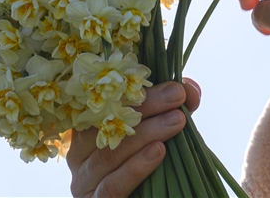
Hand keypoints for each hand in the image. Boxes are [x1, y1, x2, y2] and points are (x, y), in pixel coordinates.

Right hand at [68, 79, 200, 197]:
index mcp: (88, 130)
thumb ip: (169, 112)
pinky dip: (136, 167)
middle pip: (108, 122)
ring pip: (111, 152)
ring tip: (177, 121)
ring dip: (147, 133)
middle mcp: (79, 154)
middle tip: (177, 95)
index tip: (171, 83)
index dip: (137, 89)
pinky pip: (113, 185)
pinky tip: (158, 151)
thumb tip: (190, 89)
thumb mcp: (156, 136)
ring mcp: (84, 181)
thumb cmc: (144, 170)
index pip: (107, 102)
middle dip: (147, 105)